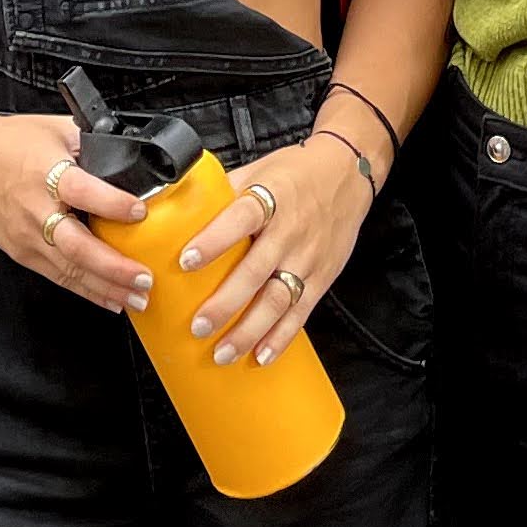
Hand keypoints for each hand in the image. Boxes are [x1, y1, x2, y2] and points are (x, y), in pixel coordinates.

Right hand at [0, 111, 154, 315]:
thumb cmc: (11, 142)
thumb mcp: (56, 129)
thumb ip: (92, 144)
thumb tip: (130, 156)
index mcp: (47, 172)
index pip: (83, 191)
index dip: (113, 204)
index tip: (140, 212)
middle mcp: (36, 210)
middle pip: (77, 246)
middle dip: (113, 267)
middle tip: (144, 277)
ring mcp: (27, 237)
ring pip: (70, 270)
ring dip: (106, 288)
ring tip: (137, 298)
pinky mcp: (22, 253)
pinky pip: (58, 277)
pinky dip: (86, 291)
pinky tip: (110, 299)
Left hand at [175, 129, 373, 366]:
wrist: (348, 172)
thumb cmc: (296, 173)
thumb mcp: (259, 170)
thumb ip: (223, 192)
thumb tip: (177, 209)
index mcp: (271, 197)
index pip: (240, 219)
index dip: (214, 240)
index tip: (186, 260)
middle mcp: (290, 230)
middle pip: (256, 271)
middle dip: (226, 303)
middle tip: (198, 326)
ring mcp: (308, 257)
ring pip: (278, 300)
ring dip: (249, 330)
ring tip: (222, 352)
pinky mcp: (322, 277)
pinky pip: (301, 313)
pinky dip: (281, 337)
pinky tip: (261, 356)